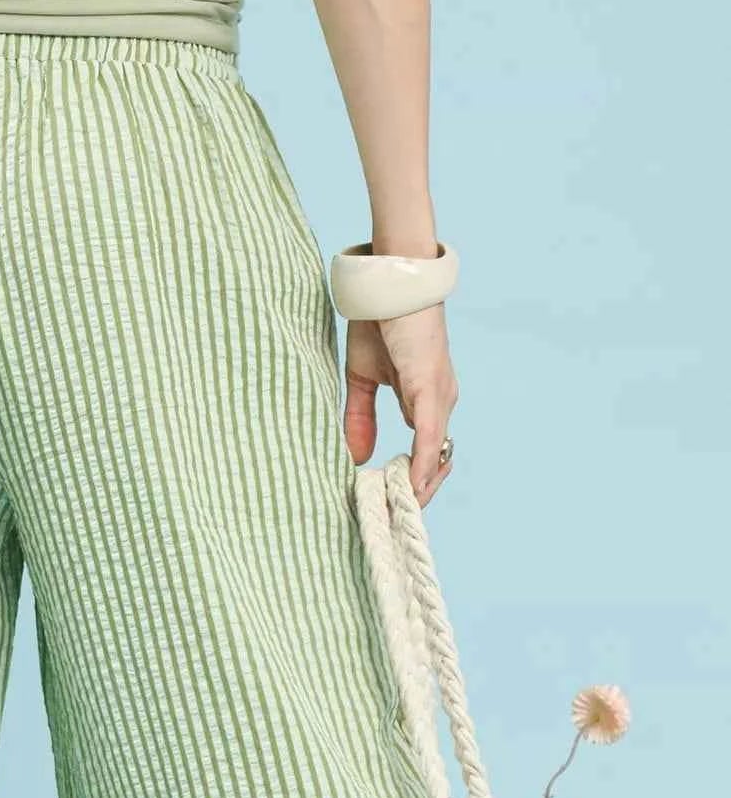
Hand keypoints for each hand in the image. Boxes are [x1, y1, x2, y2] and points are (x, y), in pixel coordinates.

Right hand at [341, 306, 457, 505]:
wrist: (390, 281)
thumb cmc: (380, 321)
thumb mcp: (362, 378)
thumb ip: (360, 418)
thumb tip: (358, 456)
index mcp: (426, 399)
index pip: (424, 452)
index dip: (408, 479)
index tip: (385, 497)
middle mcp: (441, 401)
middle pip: (435, 463)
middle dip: (415, 494)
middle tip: (392, 516)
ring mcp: (440, 396)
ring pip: (435, 457)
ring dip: (417, 487)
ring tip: (396, 510)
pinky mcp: (431, 389)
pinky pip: (429, 438)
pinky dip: (421, 464)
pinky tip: (409, 487)